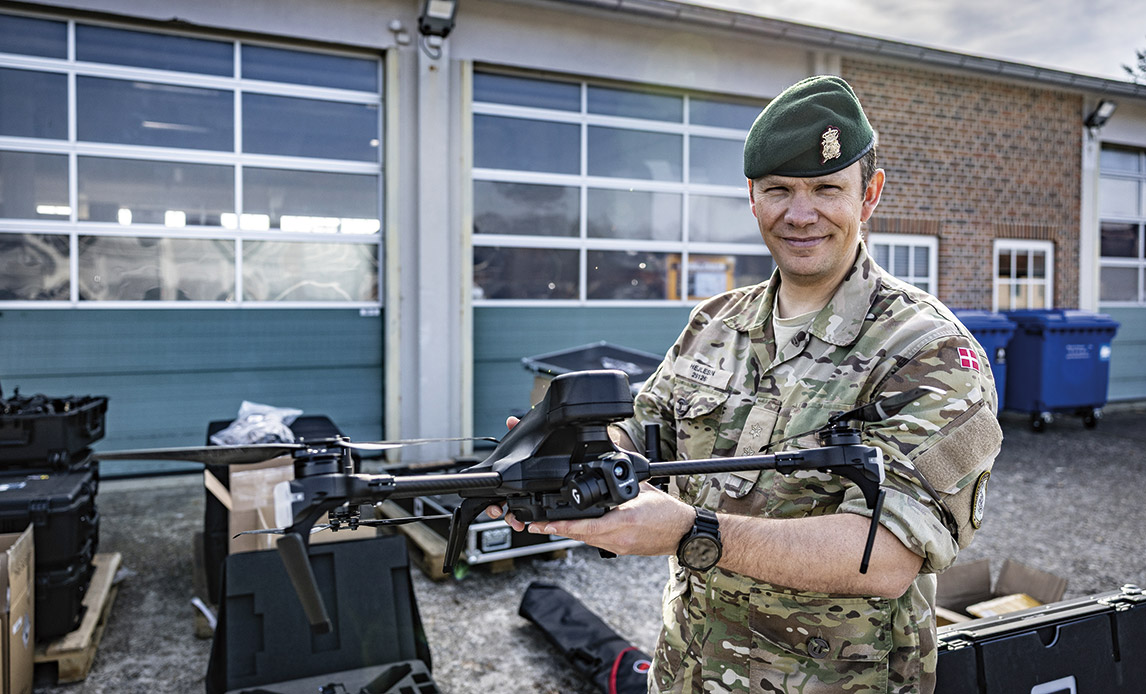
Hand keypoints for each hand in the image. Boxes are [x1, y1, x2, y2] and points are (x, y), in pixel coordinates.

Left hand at [488, 482, 693, 556]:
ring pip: (585, 540)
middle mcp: (619, 538)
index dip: (562, 526)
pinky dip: (582, 534)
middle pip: (579, 535)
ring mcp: (618, 547)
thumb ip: (622, 471)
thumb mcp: (642, 487)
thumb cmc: (669, 512)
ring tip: (547, 525)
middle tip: (534, 524)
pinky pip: (595, 543)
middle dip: (556, 529)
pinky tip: (573, 528)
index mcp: (625, 521)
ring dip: (567, 532)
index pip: (586, 526)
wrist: (685, 534)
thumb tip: (611, 449)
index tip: (543, 524)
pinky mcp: (620, 550)